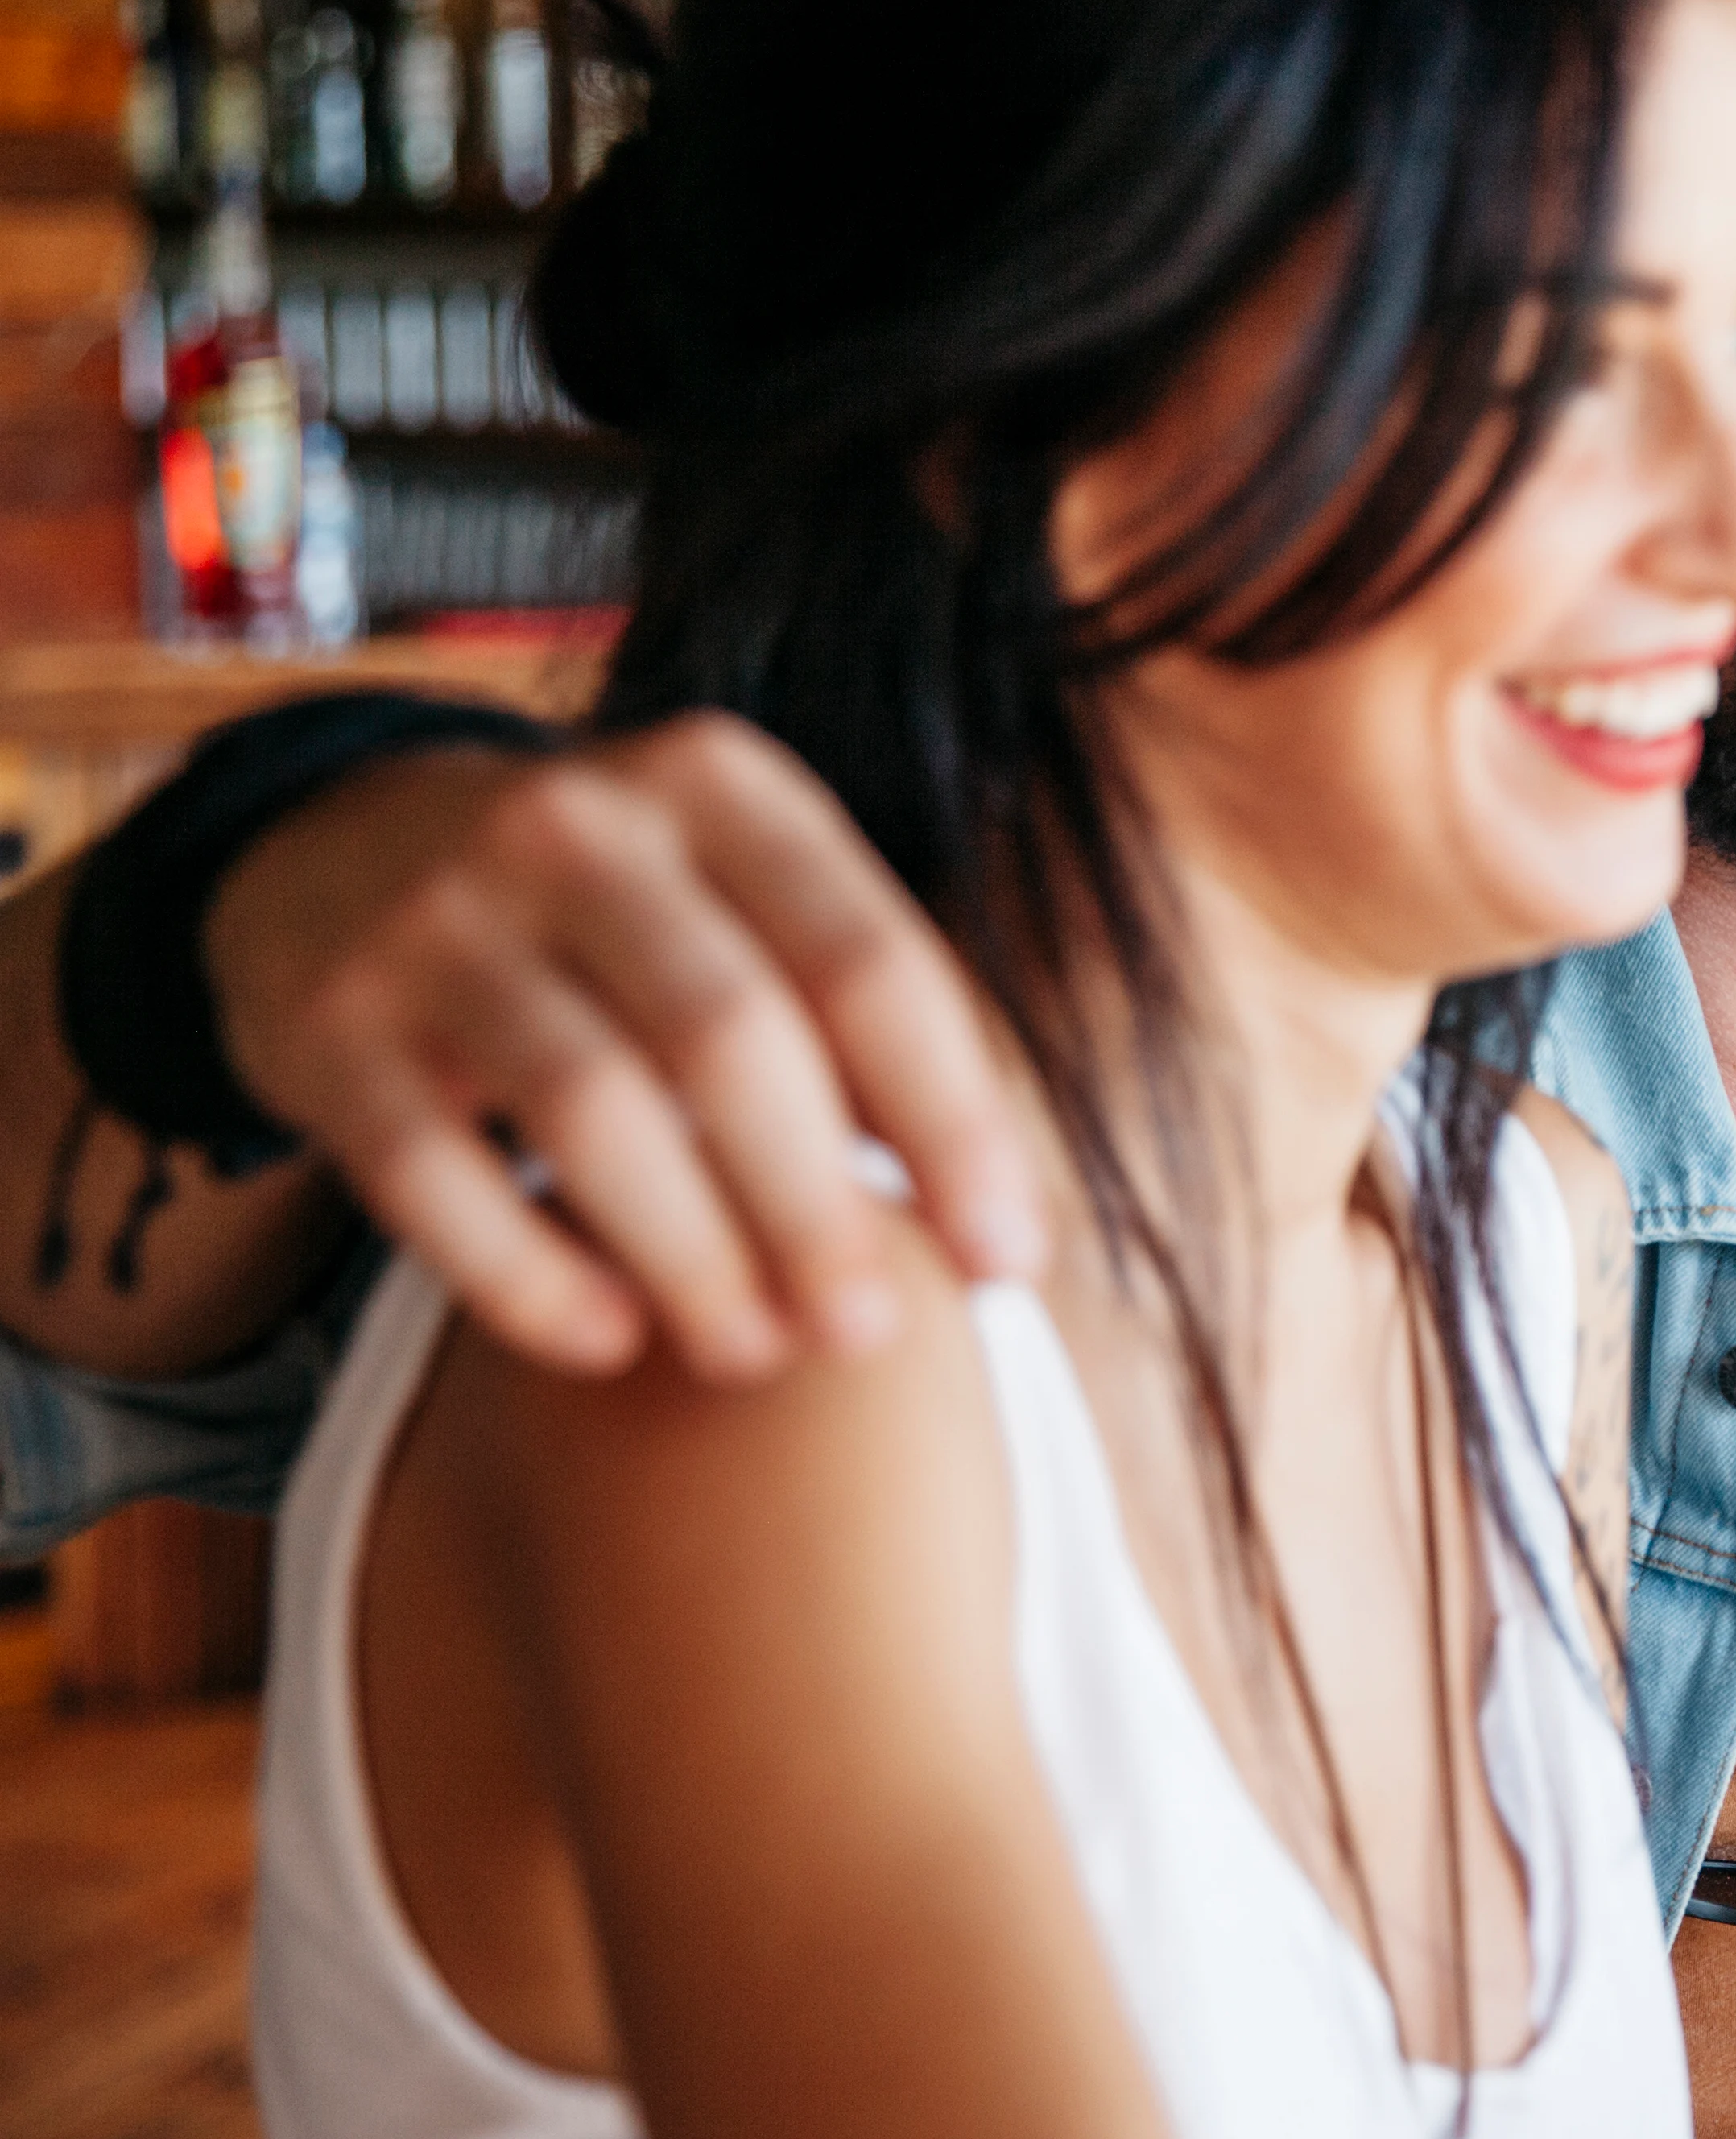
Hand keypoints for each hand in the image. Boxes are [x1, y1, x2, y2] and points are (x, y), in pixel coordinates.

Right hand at [207, 714, 1044, 1382]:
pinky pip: (433, 1177)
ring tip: (754, 1353)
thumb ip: (861, 1026)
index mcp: (717, 785)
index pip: (869, 963)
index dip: (952, 1124)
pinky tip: (609, 1341)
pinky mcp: (326, 1026)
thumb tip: (1003, 1227)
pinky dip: (529, 1277)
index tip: (1007, 1259)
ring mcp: (436, 921)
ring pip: (591, 1113)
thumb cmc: (617, 915)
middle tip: (866, 1333)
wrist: (334, 846)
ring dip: (693, 1257)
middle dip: (817, 1207)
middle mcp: (574, 829)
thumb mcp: (741, 900)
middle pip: (732, 1040)